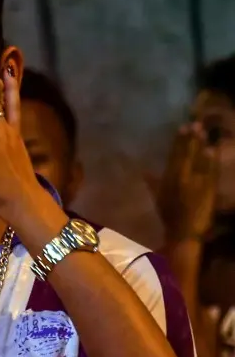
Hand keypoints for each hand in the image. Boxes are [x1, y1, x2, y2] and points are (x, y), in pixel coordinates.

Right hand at [146, 122, 218, 240]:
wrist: (183, 233)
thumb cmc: (170, 215)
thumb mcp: (158, 198)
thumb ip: (152, 183)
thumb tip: (143, 170)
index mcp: (168, 180)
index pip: (173, 156)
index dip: (178, 142)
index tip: (182, 127)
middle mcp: (180, 179)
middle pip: (186, 155)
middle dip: (190, 139)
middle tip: (194, 123)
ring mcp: (195, 184)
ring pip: (198, 161)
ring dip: (201, 146)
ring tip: (203, 132)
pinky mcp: (208, 189)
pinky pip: (210, 172)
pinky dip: (211, 161)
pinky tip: (213, 150)